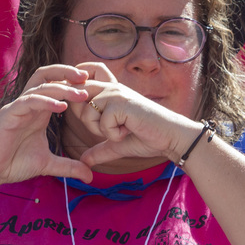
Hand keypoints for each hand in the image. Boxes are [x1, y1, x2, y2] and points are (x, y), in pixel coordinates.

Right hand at [0, 65, 96, 187]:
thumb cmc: (13, 163)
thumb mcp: (48, 164)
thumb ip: (69, 166)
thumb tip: (90, 175)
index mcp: (38, 110)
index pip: (55, 86)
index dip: (73, 83)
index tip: (94, 86)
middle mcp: (29, 104)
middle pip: (46, 75)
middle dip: (67, 73)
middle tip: (88, 79)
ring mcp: (18, 107)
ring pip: (40, 86)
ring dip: (62, 88)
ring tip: (81, 94)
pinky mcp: (9, 115)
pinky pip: (28, 101)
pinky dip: (45, 101)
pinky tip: (62, 107)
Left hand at [71, 62, 198, 168]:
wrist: (170, 137)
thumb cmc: (147, 137)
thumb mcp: (117, 144)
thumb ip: (100, 149)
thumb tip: (84, 161)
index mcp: (109, 91)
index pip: (80, 84)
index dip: (74, 96)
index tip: (88, 111)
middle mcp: (110, 88)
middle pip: (76, 96)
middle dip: (85, 117)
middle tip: (109, 127)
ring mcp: (116, 93)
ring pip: (87, 114)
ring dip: (102, 130)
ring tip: (123, 128)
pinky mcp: (121, 103)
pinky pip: (102, 123)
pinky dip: (114, 134)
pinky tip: (130, 129)